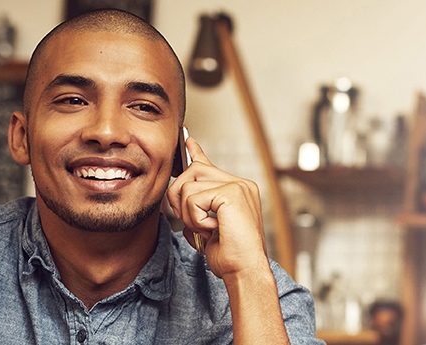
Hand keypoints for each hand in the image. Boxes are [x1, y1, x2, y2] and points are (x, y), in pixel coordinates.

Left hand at [166, 137, 269, 278]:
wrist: (245, 270)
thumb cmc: (230, 255)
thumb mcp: (207, 228)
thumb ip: (196, 208)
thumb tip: (179, 195)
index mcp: (237, 189)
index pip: (208, 165)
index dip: (195, 153)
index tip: (187, 141)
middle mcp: (240, 183)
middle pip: (190, 172)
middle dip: (179, 198)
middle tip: (194, 222)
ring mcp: (237, 186)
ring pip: (187, 186)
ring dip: (188, 214)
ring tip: (207, 229)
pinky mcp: (231, 192)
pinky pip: (193, 199)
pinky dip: (196, 219)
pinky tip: (213, 229)